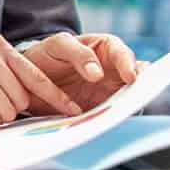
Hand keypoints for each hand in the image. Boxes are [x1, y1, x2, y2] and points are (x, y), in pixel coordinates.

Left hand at [21, 32, 140, 113]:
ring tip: (128, 112)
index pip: (123, 54)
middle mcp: (113, 71)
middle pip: (134, 80)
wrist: (29, 77)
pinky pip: (111, 116)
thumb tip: (99, 75)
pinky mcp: (101, 111)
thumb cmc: (48, 55)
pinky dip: (113, 119)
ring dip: (129, 105)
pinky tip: (110, 123)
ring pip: (127, 99)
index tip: (129, 77)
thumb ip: (79, 54)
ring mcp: (109, 92)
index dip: (127, 64)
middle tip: (137, 97)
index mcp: (106, 49)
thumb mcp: (59, 45)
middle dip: (139, 88)